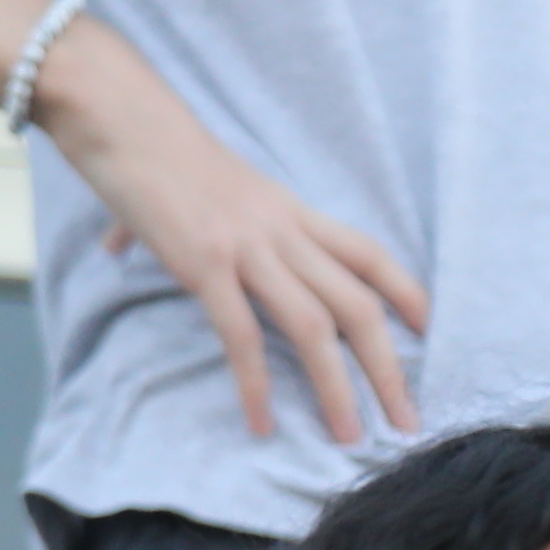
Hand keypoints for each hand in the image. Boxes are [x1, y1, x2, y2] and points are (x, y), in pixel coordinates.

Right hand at [28, 20, 428, 449]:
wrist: (117, 111)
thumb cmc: (148, 148)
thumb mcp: (195, 187)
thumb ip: (179, 222)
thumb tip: (122, 244)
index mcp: (289, 210)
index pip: (367, 253)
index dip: (407, 293)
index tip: (431, 333)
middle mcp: (282, 229)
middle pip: (358, 303)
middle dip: (390, 367)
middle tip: (408, 421)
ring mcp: (247, 246)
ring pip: (315, 325)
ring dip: (338, 388)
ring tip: (350, 438)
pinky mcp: (205, 263)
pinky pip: (242, 335)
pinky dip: (255, 385)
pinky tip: (260, 423)